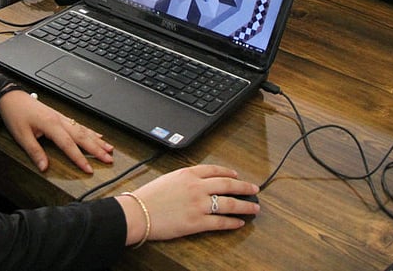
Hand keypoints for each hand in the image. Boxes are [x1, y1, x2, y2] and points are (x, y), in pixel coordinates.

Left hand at [0, 90, 113, 172]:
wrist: (12, 97)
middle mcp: (60, 120)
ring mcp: (62, 117)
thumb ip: (35, 151)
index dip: (80, 158)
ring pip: (84, 130)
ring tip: (110, 149)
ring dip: (97, 140)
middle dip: (97, 149)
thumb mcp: (21, 135)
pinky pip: (79, 124)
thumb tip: (45, 167)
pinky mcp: (60, 116)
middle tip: (109, 159)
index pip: (69, 145)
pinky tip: (98, 135)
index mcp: (51, 125)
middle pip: (82, 137)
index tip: (89, 169)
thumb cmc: (16, 114)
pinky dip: (91, 131)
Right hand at [117, 165, 259, 245]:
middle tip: (255, 189)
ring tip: (254, 207)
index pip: (215, 170)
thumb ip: (184, 180)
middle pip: (227, 184)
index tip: (236, 174)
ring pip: (229, 203)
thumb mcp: (167, 179)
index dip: (229, 172)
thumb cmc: (148, 197)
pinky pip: (220, 222)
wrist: (137, 213)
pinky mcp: (197, 222)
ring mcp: (198, 205)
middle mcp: (197, 187)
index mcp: (188, 174)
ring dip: (245, 205)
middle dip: (244, 186)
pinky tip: (240, 223)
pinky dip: (233, 222)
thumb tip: (196, 182)